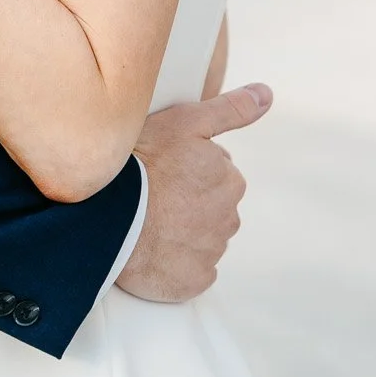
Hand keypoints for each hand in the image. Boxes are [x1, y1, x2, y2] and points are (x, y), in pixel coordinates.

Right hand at [115, 84, 272, 302]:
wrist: (108, 214)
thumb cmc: (142, 163)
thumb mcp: (185, 122)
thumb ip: (231, 109)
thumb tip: (267, 94)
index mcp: (230, 181)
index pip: (213, 175)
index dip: (185, 171)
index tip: (161, 170)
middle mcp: (228, 218)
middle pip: (209, 208)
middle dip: (186, 203)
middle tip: (152, 195)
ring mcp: (211, 253)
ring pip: (198, 239)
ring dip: (179, 232)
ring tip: (145, 221)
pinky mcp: (193, 281)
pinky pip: (188, 271)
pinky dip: (173, 263)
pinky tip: (150, 249)